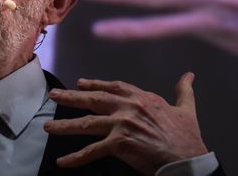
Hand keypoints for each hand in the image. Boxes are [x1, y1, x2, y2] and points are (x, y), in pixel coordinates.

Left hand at [45, 73, 206, 174]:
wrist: (187, 159)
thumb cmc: (187, 138)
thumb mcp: (186, 110)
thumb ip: (184, 91)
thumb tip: (189, 75)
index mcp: (142, 98)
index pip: (113, 87)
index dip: (95, 85)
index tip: (80, 83)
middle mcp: (129, 107)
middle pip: (94, 100)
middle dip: (71, 97)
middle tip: (54, 95)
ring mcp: (122, 124)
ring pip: (87, 123)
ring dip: (65, 125)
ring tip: (48, 127)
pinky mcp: (119, 143)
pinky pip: (92, 151)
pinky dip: (76, 157)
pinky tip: (63, 161)